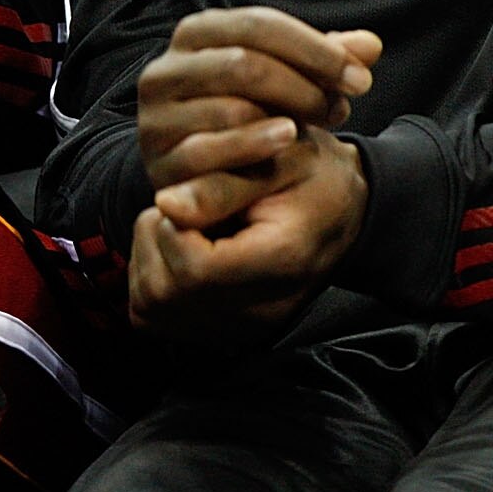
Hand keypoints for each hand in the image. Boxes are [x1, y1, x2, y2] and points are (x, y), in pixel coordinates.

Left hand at [128, 126, 367, 341]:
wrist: (344, 211)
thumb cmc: (313, 175)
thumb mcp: (280, 158)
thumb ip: (222, 184)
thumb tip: (165, 203)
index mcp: (282, 262)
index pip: (194, 270)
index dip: (173, 227)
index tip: (189, 195)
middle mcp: (261, 310)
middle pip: (166, 294)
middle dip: (155, 241)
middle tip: (181, 204)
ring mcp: (240, 329)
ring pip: (150, 308)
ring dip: (149, 258)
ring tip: (182, 225)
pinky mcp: (222, 333)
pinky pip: (153, 316)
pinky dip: (151, 279)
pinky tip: (178, 250)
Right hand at [136, 7, 380, 221]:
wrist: (196, 173)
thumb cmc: (245, 112)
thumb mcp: (283, 79)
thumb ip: (324, 61)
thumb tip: (372, 46)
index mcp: (196, 33)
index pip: (261, 24)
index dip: (316, 50)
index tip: (362, 78)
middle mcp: (166, 69)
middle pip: (245, 64)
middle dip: (304, 87)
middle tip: (341, 108)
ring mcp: (156, 117)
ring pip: (230, 110)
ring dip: (286, 122)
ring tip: (316, 132)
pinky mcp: (158, 162)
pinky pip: (211, 154)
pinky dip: (257, 151)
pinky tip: (288, 149)